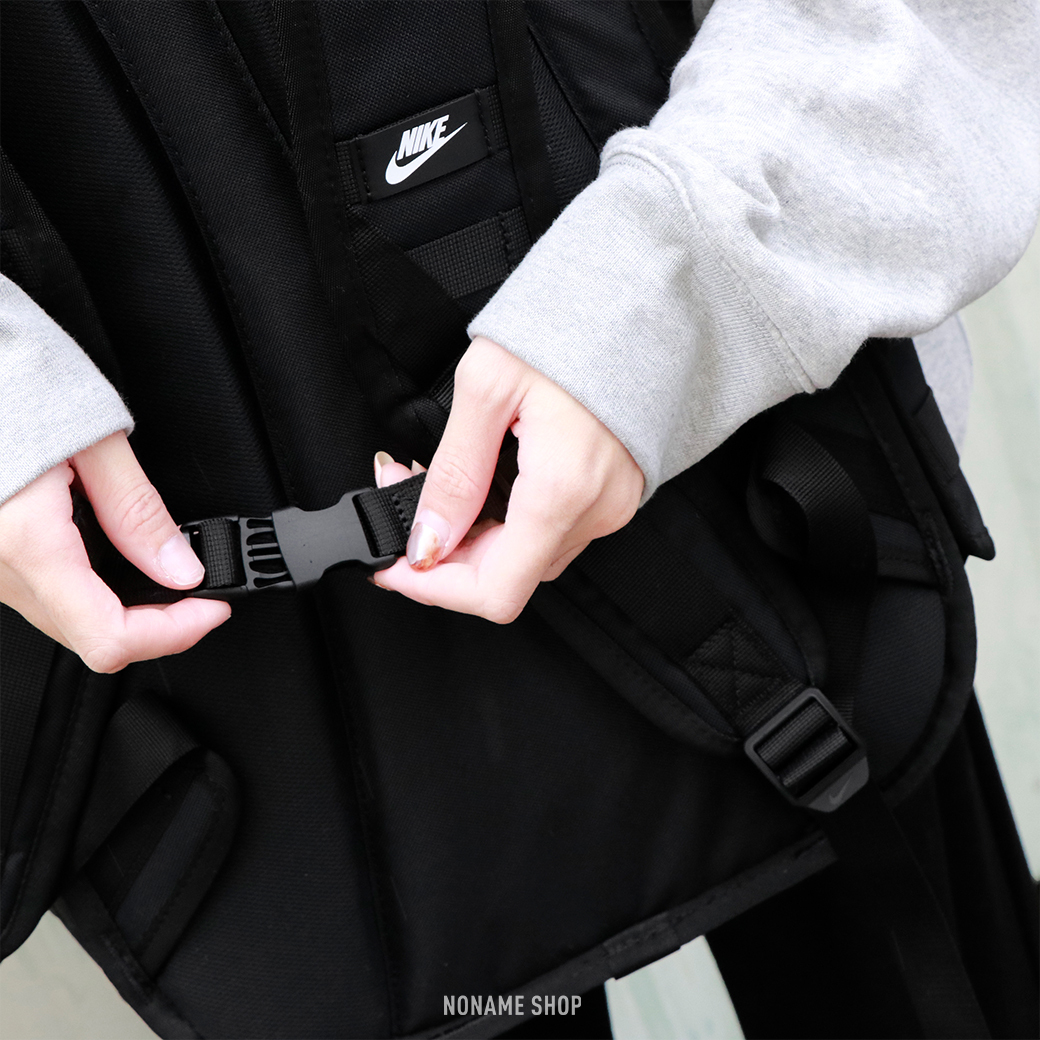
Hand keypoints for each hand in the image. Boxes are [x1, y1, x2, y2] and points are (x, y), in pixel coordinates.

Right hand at [0, 432, 230, 671]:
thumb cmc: (16, 386)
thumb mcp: (97, 442)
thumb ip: (138, 512)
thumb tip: (181, 568)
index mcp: (27, 542)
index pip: (107, 635)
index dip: (173, 632)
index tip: (211, 608)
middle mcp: (1, 568)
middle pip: (92, 640)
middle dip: (158, 627)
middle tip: (201, 595)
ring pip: (68, 624)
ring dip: (125, 614)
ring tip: (167, 575)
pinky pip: (47, 596)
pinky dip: (93, 592)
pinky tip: (119, 560)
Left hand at [372, 337, 643, 622]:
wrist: (641, 296)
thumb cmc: (575, 324)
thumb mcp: (487, 386)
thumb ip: (455, 474)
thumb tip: (428, 540)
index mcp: (563, 491)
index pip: (495, 593)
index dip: (433, 590)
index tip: (395, 566)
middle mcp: (595, 511)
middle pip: (507, 577)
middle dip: (443, 551)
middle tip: (404, 493)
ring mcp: (610, 506)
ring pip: (526, 555)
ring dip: (473, 534)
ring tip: (438, 478)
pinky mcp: (614, 493)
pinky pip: (552, 530)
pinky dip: (508, 518)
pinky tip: (485, 480)